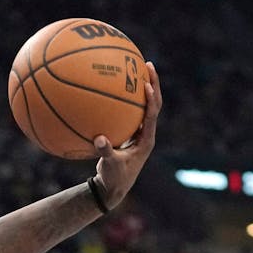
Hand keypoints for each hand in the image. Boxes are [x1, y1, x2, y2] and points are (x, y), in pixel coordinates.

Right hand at [94, 60, 161, 207]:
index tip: (146, 84)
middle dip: (152, 84)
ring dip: (143, 87)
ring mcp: (139, 132)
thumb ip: (106, 153)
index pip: (152, 114)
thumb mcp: (110, 166)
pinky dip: (126, 99)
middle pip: (154, 104)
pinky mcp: (131, 133)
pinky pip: (130, 112)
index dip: (151, 99)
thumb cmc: (114, 178)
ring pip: (144, 106)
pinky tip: (114, 87)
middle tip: (147, 64)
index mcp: (146, 140)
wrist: (114, 187)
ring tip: (136, 68)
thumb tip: (99, 139)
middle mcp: (146, 133)